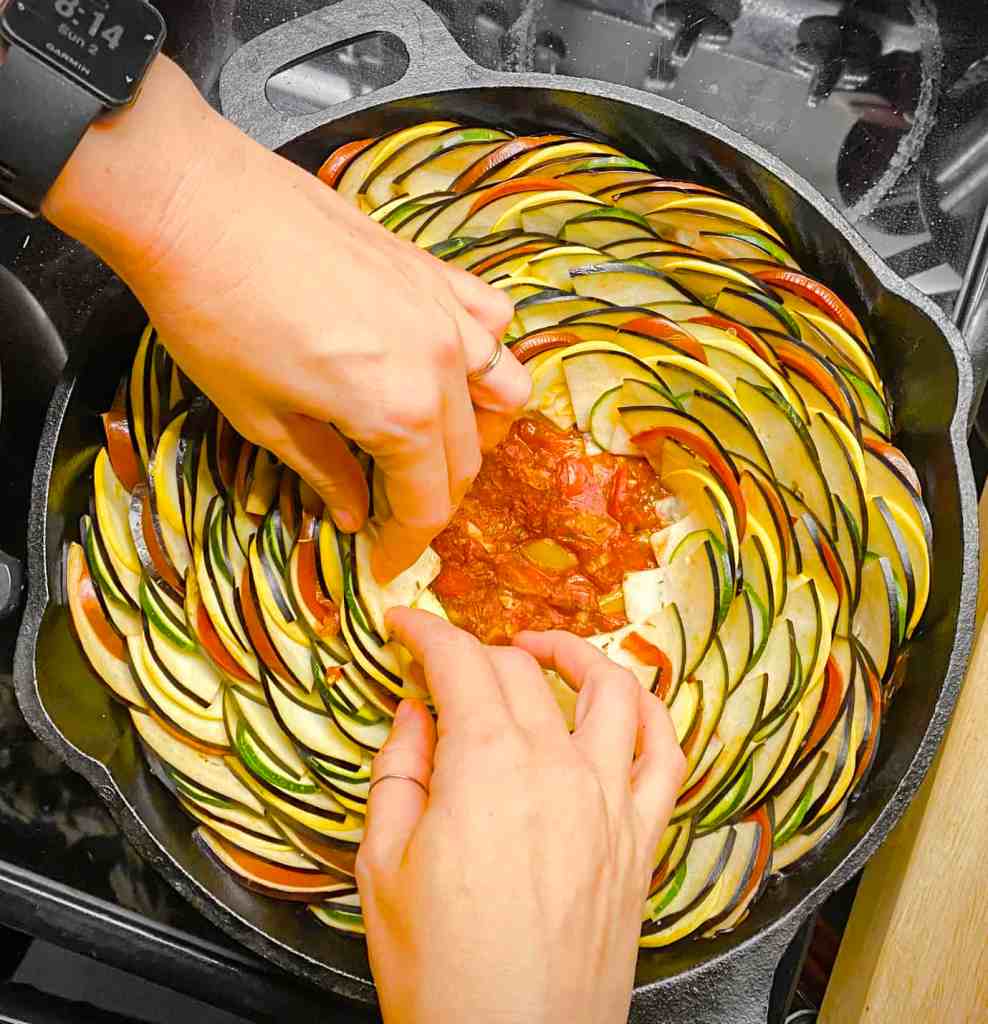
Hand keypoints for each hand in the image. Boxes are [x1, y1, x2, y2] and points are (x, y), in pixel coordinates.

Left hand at [44, 57, 529, 580]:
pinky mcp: (433, 270)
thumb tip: (355, 514)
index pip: (428, 502)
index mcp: (400, 412)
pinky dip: (483, 353)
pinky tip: (447, 360)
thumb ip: (325, 471)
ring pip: (505, 390)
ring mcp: (445, 310)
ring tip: (434, 440)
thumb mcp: (261, 416)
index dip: (406, 545)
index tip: (382, 564)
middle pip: (466, 457)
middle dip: (432, 498)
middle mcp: (441, 364)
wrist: (196, 202)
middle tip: (391, 512)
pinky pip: (492, 321)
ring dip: (477, 431)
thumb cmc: (213, 316)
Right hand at [357, 610, 685, 1023]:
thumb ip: (397, 772)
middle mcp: (556, 767)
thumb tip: (414, 713)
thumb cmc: (441, 971)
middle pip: (521, 673)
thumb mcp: (382, 866)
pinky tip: (629, 703)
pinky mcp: (641, 839)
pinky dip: (652, 714)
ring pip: (610, 689)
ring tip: (542, 650)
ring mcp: (608, 800)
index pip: (459, 663)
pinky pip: (666, 755)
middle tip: (448, 665)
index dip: (426, 631)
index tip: (405, 624)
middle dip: (476, 653)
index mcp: (485, 766)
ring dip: (574, 654)